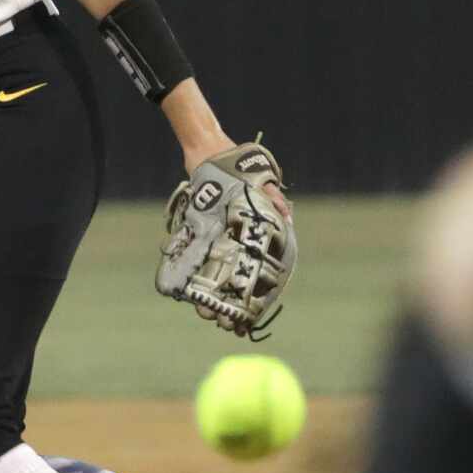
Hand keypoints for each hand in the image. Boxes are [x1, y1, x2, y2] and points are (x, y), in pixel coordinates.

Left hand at [157, 141, 297, 339]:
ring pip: (214, 275)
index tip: (249, 317)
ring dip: (209, 293)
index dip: (256, 296)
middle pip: (235, 279)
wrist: (208, 153)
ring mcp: (216, 240)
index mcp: (256, 234)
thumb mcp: (258, 182)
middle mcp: (237, 241)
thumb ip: (271, 198)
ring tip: (203, 310)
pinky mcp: (198, 234)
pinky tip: (185, 290)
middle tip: (220, 320)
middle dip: (229, 302)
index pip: (260, 271)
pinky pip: (195, 259)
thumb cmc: (238, 169)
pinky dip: (191, 274)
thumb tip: (287, 217)